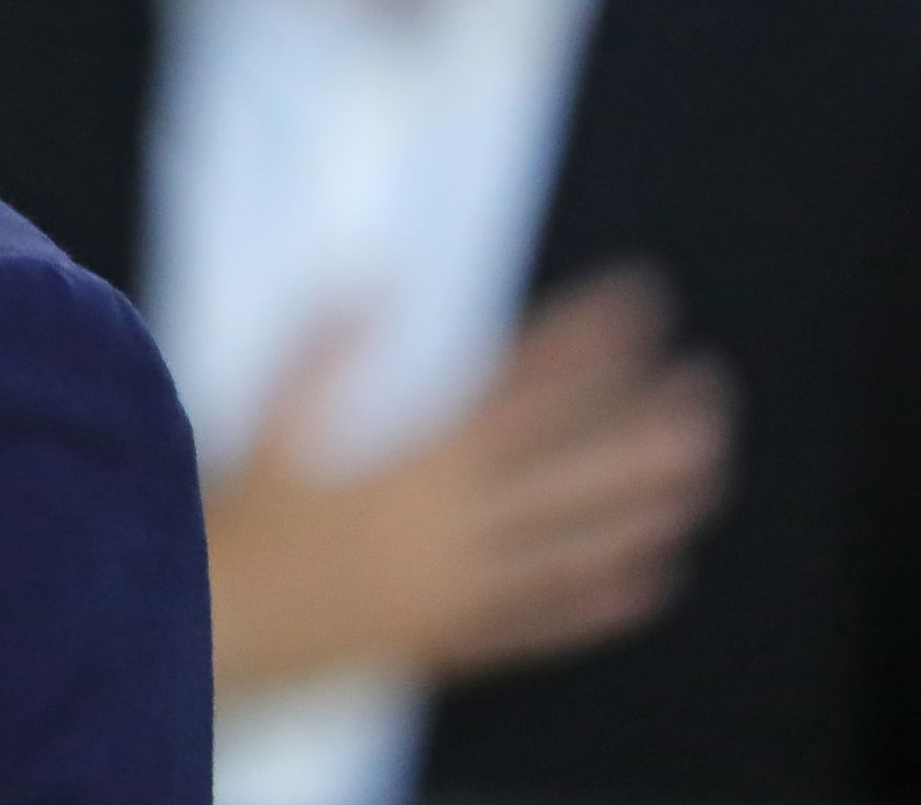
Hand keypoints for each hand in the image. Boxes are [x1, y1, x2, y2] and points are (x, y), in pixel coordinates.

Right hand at [205, 266, 732, 694]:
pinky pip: (542, 622)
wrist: (211, 633)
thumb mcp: (264, 427)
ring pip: (575, 543)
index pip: (520, 390)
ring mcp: (461, 587)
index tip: (635, 306)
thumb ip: (319, 355)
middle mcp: (455, 527)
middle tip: (709, 394)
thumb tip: (368, 282)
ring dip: (642, 507)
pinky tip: (651, 582)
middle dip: (642, 427)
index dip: (582, 344)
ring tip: (704, 478)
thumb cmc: (232, 528)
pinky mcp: (448, 637)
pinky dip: (598, 604)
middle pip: (571, 469)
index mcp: (415, 467)